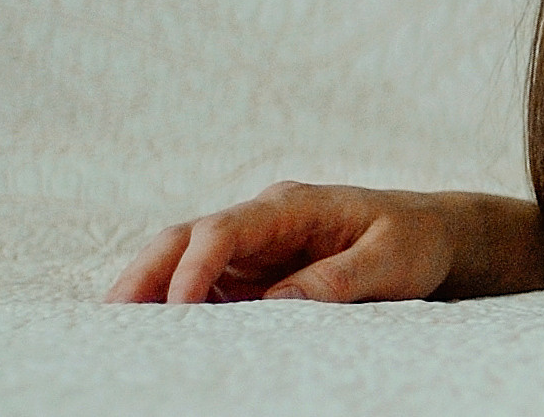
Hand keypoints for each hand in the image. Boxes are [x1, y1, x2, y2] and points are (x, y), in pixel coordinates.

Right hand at [104, 181, 456, 304]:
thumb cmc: (413, 240)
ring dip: (151, 292)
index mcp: (293, 205)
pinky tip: (158, 337)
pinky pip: (206, 290)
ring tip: (120, 333)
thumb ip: (337, 278)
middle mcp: (263, 220)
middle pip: (187, 238)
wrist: (432, 235)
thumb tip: (278, 306)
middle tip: (111, 313)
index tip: (178, 306)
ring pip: (185, 263)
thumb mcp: (389, 259)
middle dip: (146, 272)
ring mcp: (254, 248)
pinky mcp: (253, 275)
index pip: (226, 228)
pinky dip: (178, 310)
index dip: (195, 265)